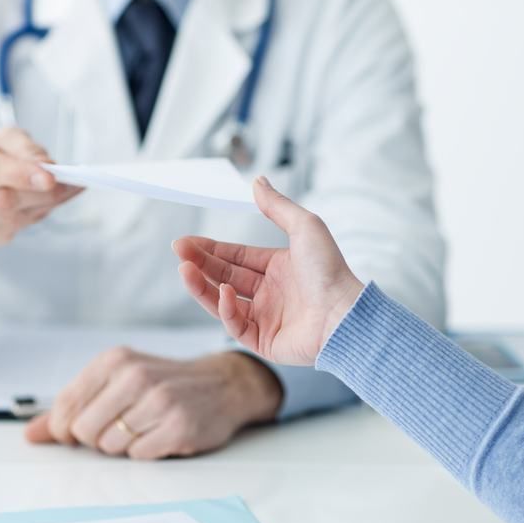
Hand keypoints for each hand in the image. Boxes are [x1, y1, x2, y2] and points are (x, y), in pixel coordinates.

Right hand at [0, 128, 81, 257]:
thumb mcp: (3, 140)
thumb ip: (25, 148)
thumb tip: (47, 165)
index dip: (21, 174)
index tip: (50, 178)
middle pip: (0, 200)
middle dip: (38, 194)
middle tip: (66, 184)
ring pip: (10, 219)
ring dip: (41, 206)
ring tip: (57, 190)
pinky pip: (13, 231)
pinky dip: (34, 216)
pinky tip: (39, 203)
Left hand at [24, 349, 282, 458]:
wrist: (223, 385)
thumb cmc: (163, 385)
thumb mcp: (117, 382)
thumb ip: (71, 407)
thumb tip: (31, 435)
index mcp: (115, 360)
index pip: (65, 407)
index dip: (66, 428)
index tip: (81, 429)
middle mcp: (136, 376)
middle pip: (83, 431)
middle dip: (98, 437)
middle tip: (123, 426)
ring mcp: (160, 401)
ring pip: (110, 446)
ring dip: (124, 446)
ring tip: (146, 428)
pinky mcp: (179, 427)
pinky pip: (139, 456)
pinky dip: (147, 452)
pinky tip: (162, 435)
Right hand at [173, 177, 364, 365]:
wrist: (344, 315)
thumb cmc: (331, 271)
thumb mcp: (305, 227)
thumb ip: (278, 206)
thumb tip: (257, 181)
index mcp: (280, 268)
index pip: (236, 257)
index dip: (211, 249)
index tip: (186, 242)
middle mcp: (271, 293)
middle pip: (225, 276)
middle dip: (201, 263)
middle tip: (179, 252)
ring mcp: (267, 318)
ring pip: (223, 302)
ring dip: (202, 286)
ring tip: (185, 270)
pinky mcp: (265, 342)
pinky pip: (236, 326)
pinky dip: (226, 310)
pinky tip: (224, 292)